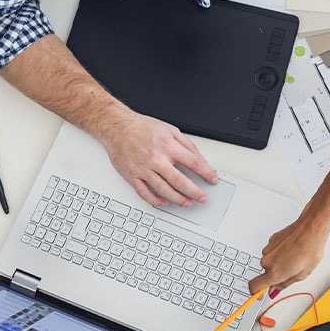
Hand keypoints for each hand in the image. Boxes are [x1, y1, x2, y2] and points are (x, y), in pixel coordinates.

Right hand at [97, 111, 218, 207]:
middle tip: (203, 197)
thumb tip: (200, 159)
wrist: (117, 127)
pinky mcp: (131, 176)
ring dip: (178, 199)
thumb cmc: (142, 127)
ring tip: (187, 203)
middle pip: (180, 181)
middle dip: (195, 192)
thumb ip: (187, 145)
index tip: (212, 179)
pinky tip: (165, 203)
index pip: (194, 163)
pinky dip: (156, 201)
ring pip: (164, 190)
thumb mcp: (171, 130)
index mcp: (168, 146)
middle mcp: (156, 159)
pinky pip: (145, 193)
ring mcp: (143, 169)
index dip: (206, 173)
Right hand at [248, 214, 329, 296]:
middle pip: (265, 274)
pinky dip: (280, 253)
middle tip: (291, 271)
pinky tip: (292, 249)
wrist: (311, 227)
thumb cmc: (310, 248)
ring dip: (279, 263)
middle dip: (275, 275)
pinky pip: (272, 252)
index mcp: (274, 273)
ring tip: (295, 258)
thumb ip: (285, 284)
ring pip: (269, 262)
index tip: (260, 294)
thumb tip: (274, 290)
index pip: (254, 287)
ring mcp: (268, 250)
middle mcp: (267, 261)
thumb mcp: (302, 274)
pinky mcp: (271, 240)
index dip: (256, 293)